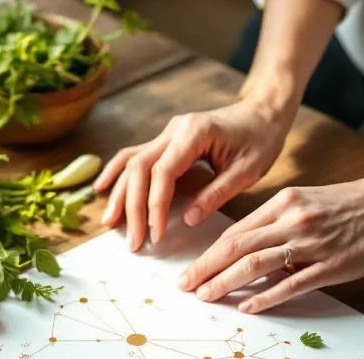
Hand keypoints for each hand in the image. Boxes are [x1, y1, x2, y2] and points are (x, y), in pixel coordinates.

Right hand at [92, 99, 291, 250]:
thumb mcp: (247, 170)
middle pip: (139, 169)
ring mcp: (166, 133)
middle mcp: (174, 129)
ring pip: (131, 163)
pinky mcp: (165, 141)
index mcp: (194, 133)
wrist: (262, 112)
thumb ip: (216, 194)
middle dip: (133, 207)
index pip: (163, 173)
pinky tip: (101, 188)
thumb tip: (186, 220)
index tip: (156, 234)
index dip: (155, 206)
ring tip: (109, 223)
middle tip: (134, 241)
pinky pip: (133, 155)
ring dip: (118, 194)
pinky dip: (116, 173)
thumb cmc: (260, 139)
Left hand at [177, 176, 363, 312]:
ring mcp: (312, 243)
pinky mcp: (333, 264)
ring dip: (225, 282)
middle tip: (183, 288)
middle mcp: (292, 220)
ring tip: (205, 297)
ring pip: (256, 264)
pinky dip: (266, 295)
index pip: (234, 233)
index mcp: (282, 203)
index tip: (188, 271)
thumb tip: (245, 251)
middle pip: (236, 247)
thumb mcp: (307, 202)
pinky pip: (291, 283)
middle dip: (205, 269)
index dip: (207, 254)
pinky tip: (247, 306)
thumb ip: (276, 224)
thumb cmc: (354, 204)